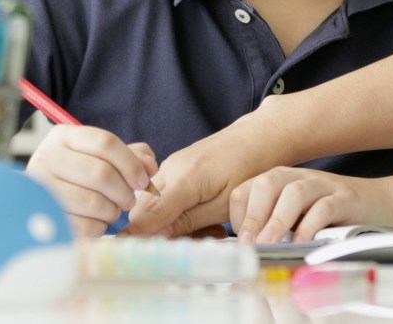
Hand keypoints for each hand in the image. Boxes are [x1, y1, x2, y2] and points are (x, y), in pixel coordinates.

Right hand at [25, 124, 157, 236]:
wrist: (45, 198)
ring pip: (92, 201)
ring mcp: (40, 187)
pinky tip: (97, 221)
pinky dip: (98, 226)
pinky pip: (82, 224)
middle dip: (124, 191)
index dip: (132, 164)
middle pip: (101, 173)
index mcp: (65, 136)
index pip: (106, 143)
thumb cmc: (83, 174)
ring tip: (113, 210)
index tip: (143, 181)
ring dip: (112, 210)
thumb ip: (134, 156)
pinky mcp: (42, 216)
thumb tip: (149, 166)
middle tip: (128, 200)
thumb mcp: (105, 157)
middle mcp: (47, 157)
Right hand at [123, 111, 286, 236]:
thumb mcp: (225, 204)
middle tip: (195, 242)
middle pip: (144, 212)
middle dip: (161, 233)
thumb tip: (158, 236)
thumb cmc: (250, 168)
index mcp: (184, 178)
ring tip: (211, 228)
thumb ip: (189, 221)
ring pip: (154, 205)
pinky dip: (178, 210)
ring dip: (173, 223)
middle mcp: (171, 169)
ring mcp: (172, 166)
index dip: (138, 236)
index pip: (148, 214)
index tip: (132, 255)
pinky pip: (165, 194)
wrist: (261, 136)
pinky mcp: (177, 167)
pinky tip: (206, 217)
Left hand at [230, 167, 392, 242]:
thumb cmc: (333, 217)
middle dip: (253, 215)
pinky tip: (303, 244)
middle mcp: (300, 178)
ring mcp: (325, 185)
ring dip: (277, 222)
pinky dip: (310, 226)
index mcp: (281, 181)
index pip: (246, 189)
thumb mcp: (296, 218)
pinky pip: (325, 207)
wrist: (381, 204)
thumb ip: (272, 227)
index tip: (242, 243)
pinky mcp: (347, 198)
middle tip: (249, 245)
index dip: (237, 215)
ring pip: (294, 193)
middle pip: (267, 183)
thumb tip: (244, 252)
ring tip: (269, 246)